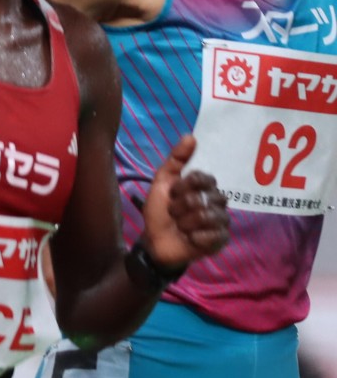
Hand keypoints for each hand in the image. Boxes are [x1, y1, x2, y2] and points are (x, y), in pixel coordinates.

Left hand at [140, 135, 228, 270]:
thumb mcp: (162, 183)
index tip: (173, 193)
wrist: (155, 241)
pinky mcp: (221, 240)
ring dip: (185, 222)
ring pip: (207, 216)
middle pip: (203, 198)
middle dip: (181, 207)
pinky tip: (190, 239)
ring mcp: (222, 221)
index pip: (202, 178)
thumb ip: (175, 160)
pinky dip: (196, 237)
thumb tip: (191, 136)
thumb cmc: (160, 212)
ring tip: (180, 227)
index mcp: (205, 187)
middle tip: (174, 213)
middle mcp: (217, 201)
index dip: (183, 186)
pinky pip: (213, 235)